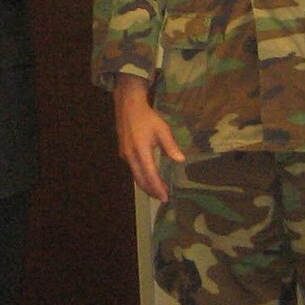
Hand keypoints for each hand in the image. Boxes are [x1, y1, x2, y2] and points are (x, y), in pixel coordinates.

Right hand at [112, 75, 184, 201]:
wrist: (127, 106)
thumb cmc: (147, 117)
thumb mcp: (162, 130)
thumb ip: (171, 146)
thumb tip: (180, 160)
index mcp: (141, 151)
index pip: (150, 175)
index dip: (158, 188)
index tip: (165, 198)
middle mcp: (131, 156)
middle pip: (140, 180)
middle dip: (152, 191)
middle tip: (163, 198)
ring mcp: (125, 155)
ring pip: (135, 175)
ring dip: (147, 184)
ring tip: (158, 189)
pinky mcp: (123, 152)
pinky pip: (133, 169)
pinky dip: (142, 176)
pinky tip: (149, 175)